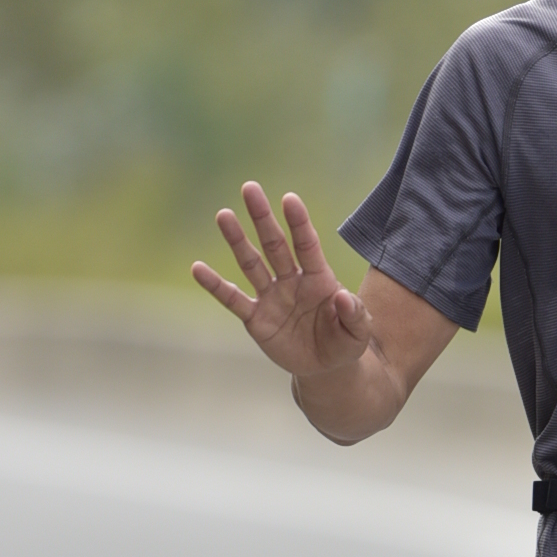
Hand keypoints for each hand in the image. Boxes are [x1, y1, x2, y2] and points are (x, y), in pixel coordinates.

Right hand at [192, 184, 369, 383]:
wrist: (326, 367)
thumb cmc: (345, 342)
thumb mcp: (358, 332)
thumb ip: (355, 315)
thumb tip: (343, 297)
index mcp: (319, 278)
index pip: (307, 245)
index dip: (298, 223)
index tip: (288, 199)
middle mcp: (292, 281)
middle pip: (275, 244)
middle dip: (262, 218)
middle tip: (250, 188)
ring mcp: (272, 297)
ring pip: (252, 263)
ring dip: (237, 241)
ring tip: (224, 215)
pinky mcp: (256, 318)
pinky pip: (233, 299)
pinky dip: (215, 285)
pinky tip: (198, 268)